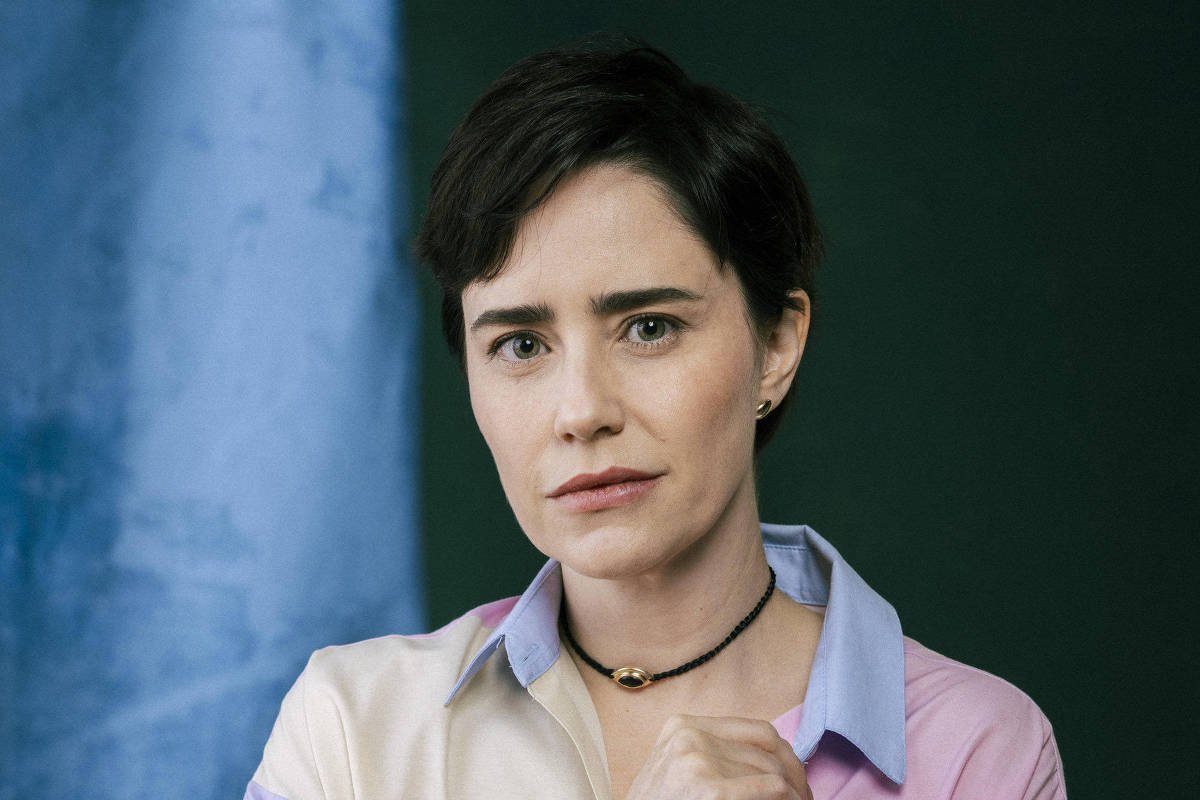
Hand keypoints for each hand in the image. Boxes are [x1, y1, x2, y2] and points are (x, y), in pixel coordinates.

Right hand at [625, 714, 812, 799]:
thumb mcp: (675, 768)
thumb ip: (712, 754)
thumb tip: (774, 761)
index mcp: (681, 726)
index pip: (757, 731)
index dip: (786, 755)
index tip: (796, 778)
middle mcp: (689, 736)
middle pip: (769, 750)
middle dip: (794, 776)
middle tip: (804, 797)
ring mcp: (697, 760)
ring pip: (772, 770)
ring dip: (793, 792)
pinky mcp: (709, 789)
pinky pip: (769, 787)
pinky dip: (786, 798)